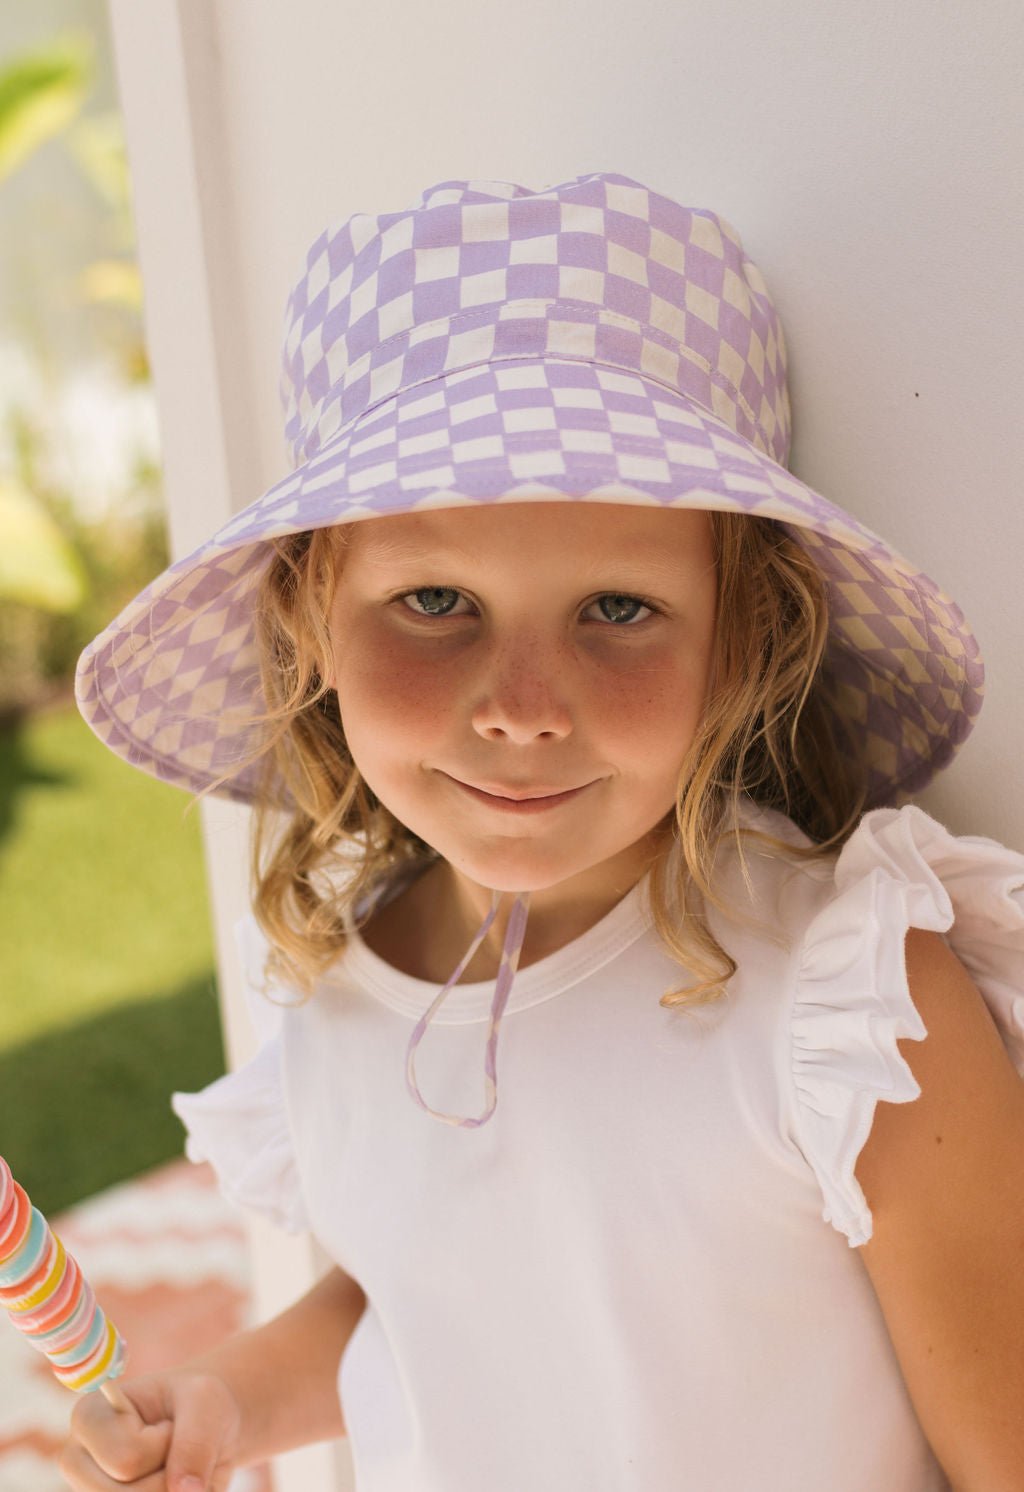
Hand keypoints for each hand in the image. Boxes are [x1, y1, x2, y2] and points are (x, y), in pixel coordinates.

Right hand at [57, 1370, 243, 1490]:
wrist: (204, 1426)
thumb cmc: (198, 1403)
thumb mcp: (206, 1400)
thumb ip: (196, 1441)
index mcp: (89, 1416)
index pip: (126, 1460)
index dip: (163, 1446)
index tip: (169, 1424)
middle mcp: (76, 1460)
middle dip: (167, 1480)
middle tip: (175, 1452)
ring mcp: (87, 1490)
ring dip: (169, 1491)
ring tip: (174, 1469)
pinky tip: (172, 1485)